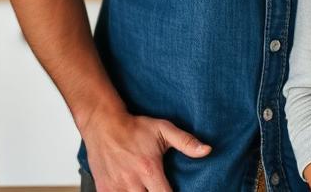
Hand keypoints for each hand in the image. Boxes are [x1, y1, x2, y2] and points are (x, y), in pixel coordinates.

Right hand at [80, 107, 211, 191]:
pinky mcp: (103, 189)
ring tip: (146, 188)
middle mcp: (131, 182)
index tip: (174, 191)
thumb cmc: (136, 127)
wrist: (103, 124)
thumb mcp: (164, 129)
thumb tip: (208, 150)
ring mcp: (115, 187)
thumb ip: (186, 142)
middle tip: (159, 188)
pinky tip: (133, 190)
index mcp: (149, 169)